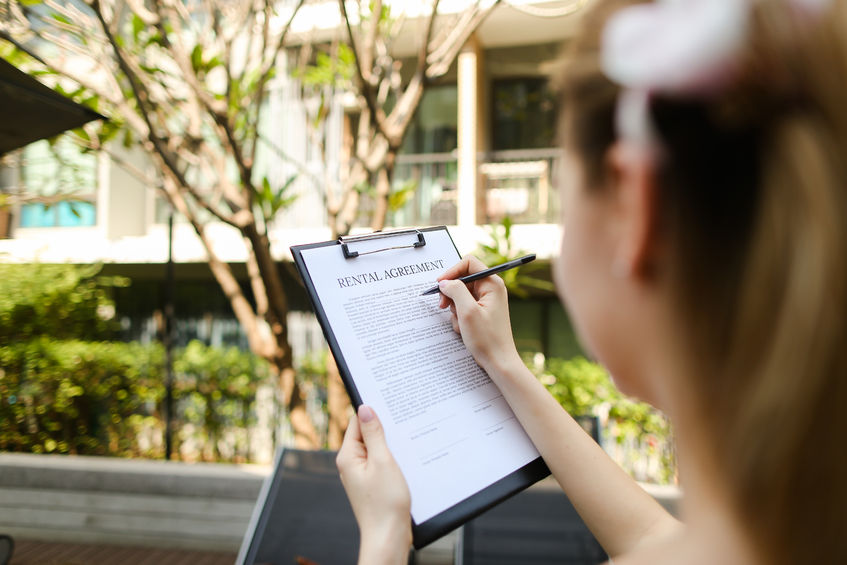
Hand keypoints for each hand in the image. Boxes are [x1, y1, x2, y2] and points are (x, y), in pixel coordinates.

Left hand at [336, 405, 411, 564]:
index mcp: (348, 456)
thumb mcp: (382, 462)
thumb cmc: (385, 504)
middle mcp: (351, 464)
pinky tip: (406, 459)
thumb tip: (365, 409)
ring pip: (376, 449)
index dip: (373, 412)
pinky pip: (381, 463)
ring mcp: (361, 475)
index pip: (357, 422)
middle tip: (404, 422)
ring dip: (391, 445)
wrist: (388, 538)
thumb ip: (373, 434)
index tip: (390, 404)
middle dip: (384, 429)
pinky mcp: (372, 484)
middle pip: (367, 435)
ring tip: (407, 442)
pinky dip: (393, 459)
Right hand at [437, 256, 522, 375]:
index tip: (440, 284)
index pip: (469, 263)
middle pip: (462, 279)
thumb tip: (444, 283)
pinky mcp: (481, 312)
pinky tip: (464, 329)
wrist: (498, 361)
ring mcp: (486, 301)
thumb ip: (455, 291)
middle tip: (442, 305)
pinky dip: (459, 317)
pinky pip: (463, 307)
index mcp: (492, 284)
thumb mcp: (467, 312)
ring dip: (455, 308)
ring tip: (461, 323)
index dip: (452, 271)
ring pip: (460, 295)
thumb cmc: (487, 338)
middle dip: (451, 293)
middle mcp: (491, 289)